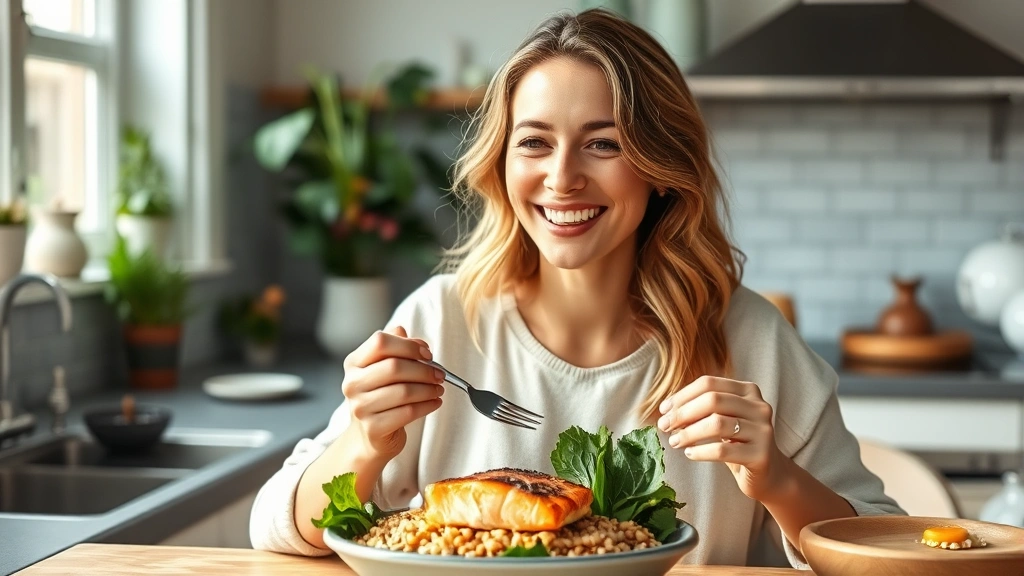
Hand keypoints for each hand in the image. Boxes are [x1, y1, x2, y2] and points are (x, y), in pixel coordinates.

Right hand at [341, 326, 444, 461]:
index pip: (380, 342)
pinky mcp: (373, 428)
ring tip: (439, 389)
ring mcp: (360, 407)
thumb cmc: (381, 396)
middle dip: (423, 370)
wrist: (370, 436)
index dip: (408, 345)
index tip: (427, 354)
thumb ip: (395, 347)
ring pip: (403, 391)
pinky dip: (427, 406)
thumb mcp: (384, 368)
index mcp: (354, 363)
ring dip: (428, 389)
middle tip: (440, 374)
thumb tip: (407, 334)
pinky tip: (435, 402)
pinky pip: (407, 412)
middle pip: (393, 367)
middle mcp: (352, 383)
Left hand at [657, 376, 786, 501]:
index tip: (663, 410)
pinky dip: (700, 451)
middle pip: (712, 400)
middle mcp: (759, 407)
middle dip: (682, 413)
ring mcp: (763, 431)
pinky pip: (722, 450)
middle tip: (664, 426)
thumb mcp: (723, 419)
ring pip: (717, 424)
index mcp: (748, 391)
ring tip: (674, 441)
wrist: (768, 474)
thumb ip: (701, 408)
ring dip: (688, 433)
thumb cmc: (737, 443)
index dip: (682, 395)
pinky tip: (689, 453)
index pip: (709, 383)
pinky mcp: (760, 455)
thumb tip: (666, 409)